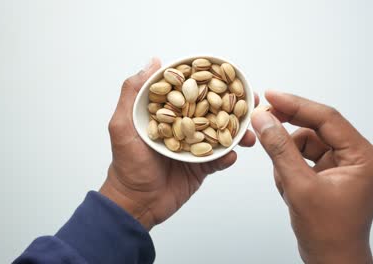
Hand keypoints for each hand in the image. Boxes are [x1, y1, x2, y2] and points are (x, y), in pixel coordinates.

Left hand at [100, 58, 257, 230]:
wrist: (136, 204)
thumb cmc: (125, 165)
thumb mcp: (122, 125)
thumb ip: (132, 92)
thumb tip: (153, 61)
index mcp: (166, 113)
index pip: (190, 91)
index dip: (209, 80)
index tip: (228, 73)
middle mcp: (182, 126)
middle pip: (211, 110)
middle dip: (231, 104)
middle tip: (250, 100)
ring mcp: (193, 146)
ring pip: (219, 134)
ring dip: (236, 131)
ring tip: (248, 131)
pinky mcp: (201, 167)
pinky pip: (219, 159)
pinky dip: (227, 156)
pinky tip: (233, 154)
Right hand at [251, 90, 372, 263]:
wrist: (332, 262)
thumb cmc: (327, 233)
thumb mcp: (299, 187)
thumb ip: (280, 149)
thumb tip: (264, 120)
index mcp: (362, 157)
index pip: (327, 119)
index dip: (296, 105)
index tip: (272, 96)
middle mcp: (356, 157)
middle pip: (317, 129)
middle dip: (289, 129)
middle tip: (263, 119)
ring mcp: (343, 166)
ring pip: (307, 144)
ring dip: (288, 157)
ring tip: (284, 181)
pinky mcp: (330, 174)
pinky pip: (304, 159)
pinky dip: (290, 168)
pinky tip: (288, 187)